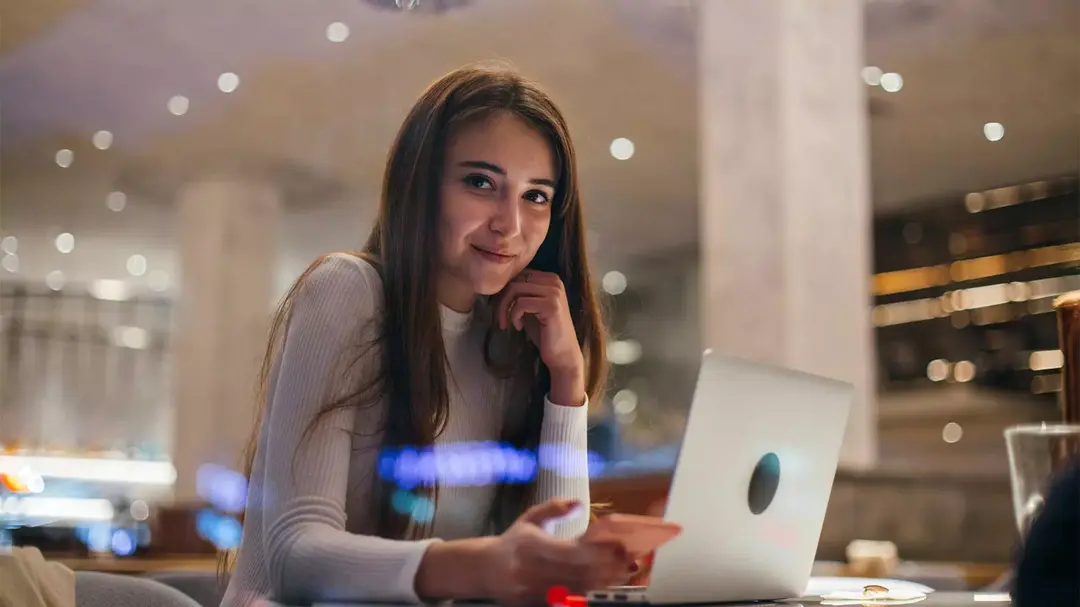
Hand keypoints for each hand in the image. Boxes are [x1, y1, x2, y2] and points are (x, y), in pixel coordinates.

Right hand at [481, 499, 632, 605]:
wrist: (484, 569)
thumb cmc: (513, 541)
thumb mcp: (530, 518)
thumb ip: (554, 508)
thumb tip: (578, 503)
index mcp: (530, 544)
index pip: (571, 551)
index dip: (597, 551)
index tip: (617, 546)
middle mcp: (531, 569)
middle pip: (578, 573)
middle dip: (606, 568)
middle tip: (627, 562)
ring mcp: (532, 589)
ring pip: (575, 588)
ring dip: (602, 581)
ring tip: (622, 573)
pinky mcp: (534, 603)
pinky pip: (566, 599)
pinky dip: (587, 592)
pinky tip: (602, 584)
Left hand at [495, 270, 585, 403]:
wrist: (562, 354)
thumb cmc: (544, 332)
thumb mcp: (530, 307)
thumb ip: (520, 293)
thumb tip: (498, 285)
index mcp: (550, 278)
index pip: (518, 274)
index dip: (505, 291)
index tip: (502, 309)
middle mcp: (554, 281)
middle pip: (515, 280)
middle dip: (501, 300)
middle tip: (500, 318)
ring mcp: (554, 293)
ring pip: (515, 289)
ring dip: (505, 308)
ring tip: (507, 323)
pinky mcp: (551, 306)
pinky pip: (520, 304)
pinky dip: (514, 316)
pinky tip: (519, 327)